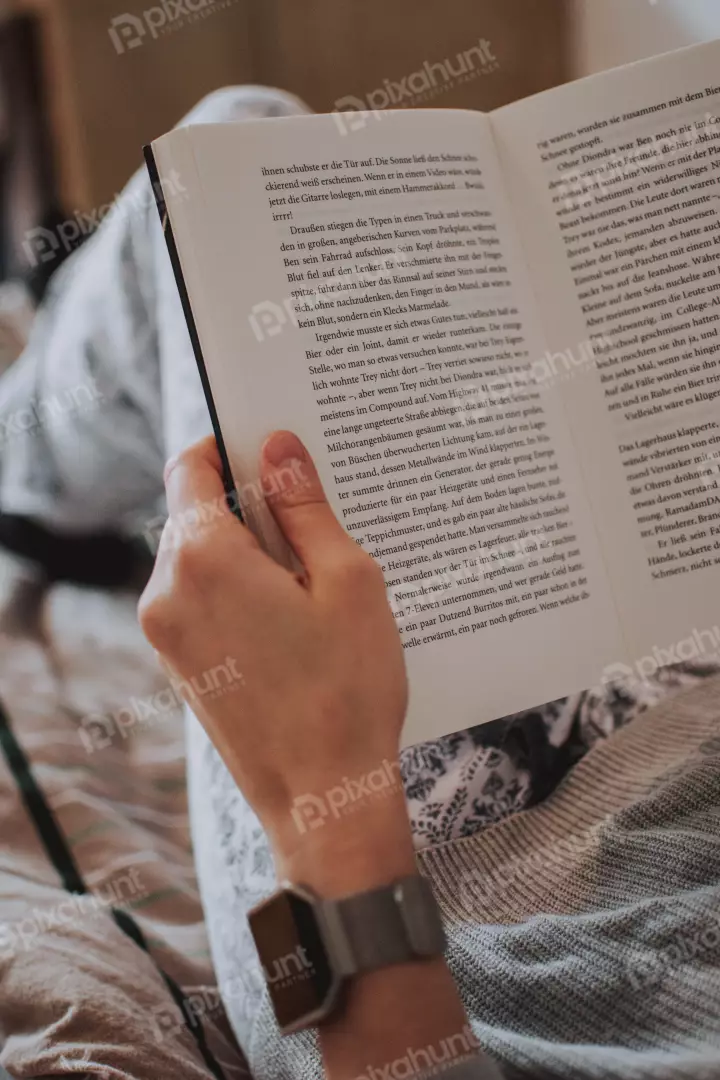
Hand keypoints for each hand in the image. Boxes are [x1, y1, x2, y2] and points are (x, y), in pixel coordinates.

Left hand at [138, 432, 411, 886]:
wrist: (324, 800)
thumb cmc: (347, 692)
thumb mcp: (347, 581)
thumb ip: (305, 506)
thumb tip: (279, 448)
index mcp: (203, 559)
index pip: (191, 467)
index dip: (229, 448)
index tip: (269, 451)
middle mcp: (166, 592)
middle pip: (195, 512)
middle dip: (248, 504)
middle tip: (314, 522)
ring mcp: (165, 634)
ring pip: (197, 557)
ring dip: (246, 550)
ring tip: (311, 579)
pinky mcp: (177, 664)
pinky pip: (198, 599)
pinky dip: (236, 588)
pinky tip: (291, 617)